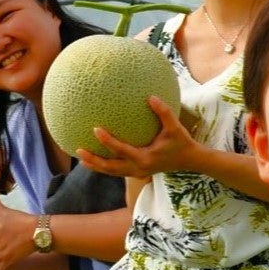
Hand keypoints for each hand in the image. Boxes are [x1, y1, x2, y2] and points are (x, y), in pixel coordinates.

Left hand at [76, 96, 201, 178]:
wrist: (189, 161)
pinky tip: (95, 158)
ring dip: (96, 166)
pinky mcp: (137, 173)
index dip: (108, 141)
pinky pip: (117, 171)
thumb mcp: (174, 127)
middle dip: (94, 160)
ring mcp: (137, 173)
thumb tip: (151, 96)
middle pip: (110, 168)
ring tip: (81, 157)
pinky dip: (105, 166)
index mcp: (145, 158)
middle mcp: (138, 168)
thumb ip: (163, 112)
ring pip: (112, 172)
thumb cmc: (181, 142)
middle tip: (78, 150)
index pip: (121, 150)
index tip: (95, 130)